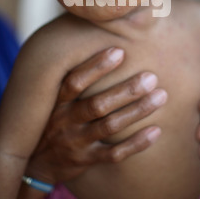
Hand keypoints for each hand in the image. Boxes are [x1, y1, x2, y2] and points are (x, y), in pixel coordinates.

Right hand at [25, 47, 166, 183]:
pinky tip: (156, 130)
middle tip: (152, 77)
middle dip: (126, 91)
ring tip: (161, 96)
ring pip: (109, 127)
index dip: (96, 67)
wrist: (38, 163)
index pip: (74, 82)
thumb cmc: (54, 118)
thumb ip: (70, 75)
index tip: (120, 51)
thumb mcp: (52, 98)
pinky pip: (114, 154)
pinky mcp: (88, 160)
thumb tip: (90, 35)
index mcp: (57, 102)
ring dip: (137, 111)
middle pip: (97, 105)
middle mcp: (65, 122)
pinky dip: (136, 143)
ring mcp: (76, 143)